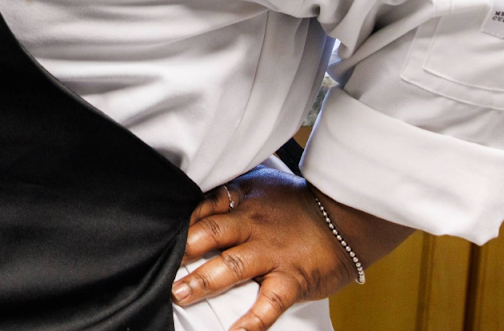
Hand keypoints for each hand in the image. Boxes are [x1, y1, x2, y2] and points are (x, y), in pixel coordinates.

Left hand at [170, 165, 413, 330]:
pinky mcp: (292, 279)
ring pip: (233, 267)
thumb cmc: (296, 203)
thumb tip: (191, 201)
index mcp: (242, 200)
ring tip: (180, 294)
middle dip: (183, 250)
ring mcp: (272, 253)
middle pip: (211, 234)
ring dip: (204, 282)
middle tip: (159, 263)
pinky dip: (253, 320)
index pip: (203, 206)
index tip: (157, 232)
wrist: (346, 217)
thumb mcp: (258, 186)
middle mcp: (253, 225)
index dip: (180, 219)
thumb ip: (227, 194)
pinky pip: (270, 302)